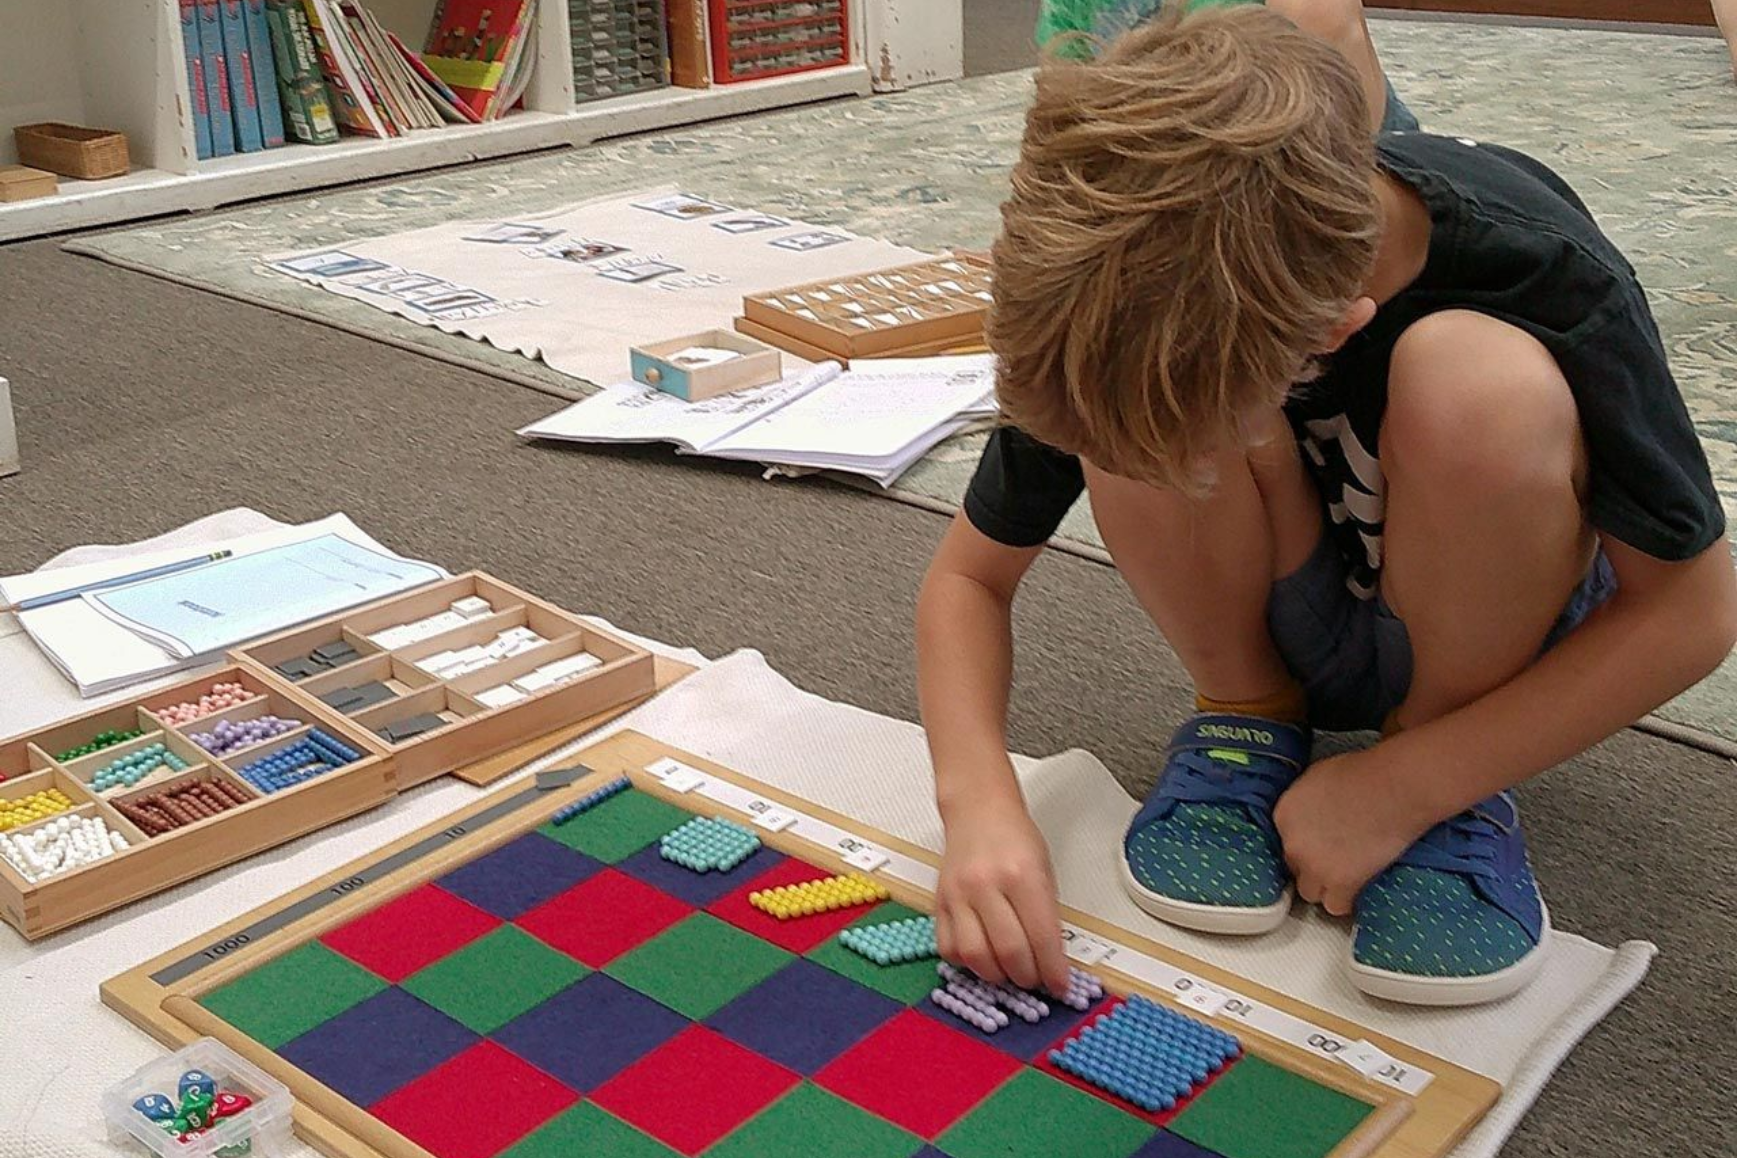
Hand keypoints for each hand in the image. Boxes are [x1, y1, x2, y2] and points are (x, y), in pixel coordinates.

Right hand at [934, 787, 1071, 995]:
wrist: (978, 810)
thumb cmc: (1014, 837)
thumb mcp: (1044, 870)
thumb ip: (1046, 915)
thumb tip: (1052, 960)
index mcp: (1022, 875)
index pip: (1042, 937)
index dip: (1054, 970)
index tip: (1060, 985)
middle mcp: (987, 885)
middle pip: (1009, 952)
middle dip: (1028, 977)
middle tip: (1035, 979)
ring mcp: (959, 894)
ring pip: (976, 956)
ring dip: (997, 975)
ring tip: (1009, 971)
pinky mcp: (940, 902)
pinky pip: (949, 948)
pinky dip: (968, 963)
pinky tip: (982, 956)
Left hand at [1273, 748, 1432, 917]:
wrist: (1391, 789)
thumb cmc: (1363, 775)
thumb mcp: (1318, 777)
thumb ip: (1307, 802)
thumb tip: (1313, 813)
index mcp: (1284, 814)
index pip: (1286, 841)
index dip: (1307, 844)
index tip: (1323, 843)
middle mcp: (1292, 843)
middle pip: (1296, 867)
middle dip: (1314, 865)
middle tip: (1338, 859)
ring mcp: (1315, 867)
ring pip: (1310, 892)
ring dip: (1327, 887)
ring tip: (1349, 877)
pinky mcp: (1340, 885)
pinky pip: (1336, 906)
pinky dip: (1347, 902)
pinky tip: (1359, 891)